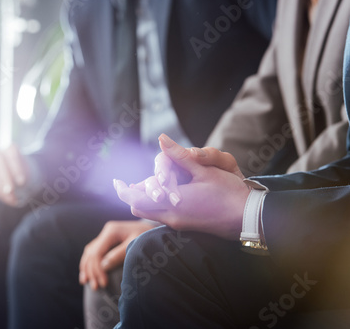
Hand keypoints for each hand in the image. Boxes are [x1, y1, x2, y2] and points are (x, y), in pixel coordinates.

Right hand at [0, 145, 28, 206]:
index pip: (12, 154)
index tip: (22, 181)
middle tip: (11, 190)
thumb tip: (19, 184)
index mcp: (10, 148)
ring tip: (13, 199)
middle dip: (4, 177)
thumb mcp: (30, 172)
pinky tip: (8, 199)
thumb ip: (24, 175)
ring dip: (0, 188)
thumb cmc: (26, 172)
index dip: (16, 168)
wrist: (20, 177)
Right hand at [79, 220, 153, 289]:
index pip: (97, 252)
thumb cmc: (148, 238)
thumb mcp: (136, 245)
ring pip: (89, 252)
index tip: (104, 284)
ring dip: (87, 268)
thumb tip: (103, 266)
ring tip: (86, 282)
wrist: (155, 231)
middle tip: (96, 287)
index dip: (98, 269)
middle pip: (92, 253)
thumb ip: (119, 254)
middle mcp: (106, 231)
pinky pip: (93, 251)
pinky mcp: (108, 240)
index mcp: (111, 231)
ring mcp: (106, 235)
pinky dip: (88, 262)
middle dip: (92, 271)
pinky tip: (86, 273)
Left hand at [114, 135, 249, 240]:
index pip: (136, 200)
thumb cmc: (228, 192)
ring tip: (145, 184)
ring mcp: (177, 223)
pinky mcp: (184, 226)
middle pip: (138, 208)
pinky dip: (155, 204)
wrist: (247, 219)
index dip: (123, 190)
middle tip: (128, 182)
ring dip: (144, 199)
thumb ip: (179, 156)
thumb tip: (162, 139)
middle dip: (131, 194)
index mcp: (172, 203)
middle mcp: (171, 217)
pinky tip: (163, 192)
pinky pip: (161, 215)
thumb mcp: (204, 170)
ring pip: (149, 213)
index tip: (116, 182)